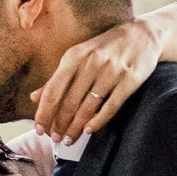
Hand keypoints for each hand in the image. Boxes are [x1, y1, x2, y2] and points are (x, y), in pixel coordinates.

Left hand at [31, 15, 163, 142]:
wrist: (143, 35)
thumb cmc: (105, 48)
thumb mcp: (78, 56)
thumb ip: (57, 78)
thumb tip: (33, 98)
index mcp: (74, 57)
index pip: (53, 91)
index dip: (44, 113)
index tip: (39, 129)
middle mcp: (91, 63)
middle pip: (69, 102)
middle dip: (59, 125)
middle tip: (55, 140)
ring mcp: (111, 72)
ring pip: (88, 107)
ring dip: (76, 127)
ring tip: (69, 140)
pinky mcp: (129, 80)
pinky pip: (110, 106)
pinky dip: (98, 121)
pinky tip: (89, 131)